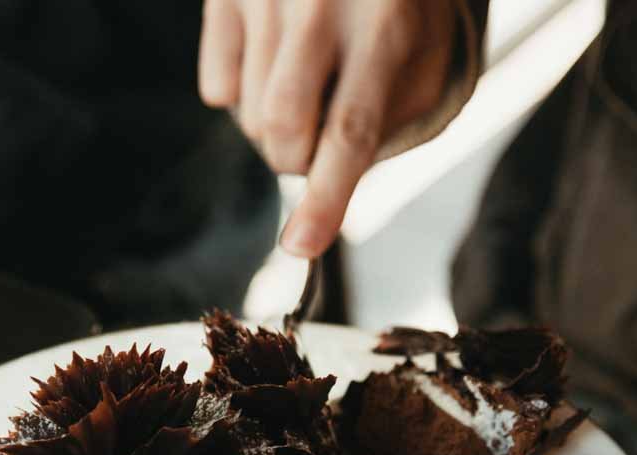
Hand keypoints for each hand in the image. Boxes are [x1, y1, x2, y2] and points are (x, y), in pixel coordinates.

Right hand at [199, 0, 460, 257]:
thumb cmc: (398, 8)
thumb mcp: (421, 62)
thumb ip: (383, 127)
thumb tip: (319, 194)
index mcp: (387, 26)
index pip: (350, 129)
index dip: (326, 197)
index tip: (299, 247)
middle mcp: (322, 2)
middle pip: (283, 130)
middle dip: (298, 158)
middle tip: (320, 133)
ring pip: (246, 116)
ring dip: (273, 126)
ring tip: (305, 84)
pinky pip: (215, 87)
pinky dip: (238, 94)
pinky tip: (270, 60)